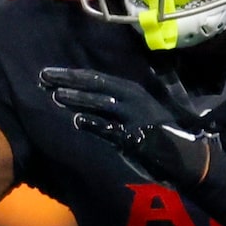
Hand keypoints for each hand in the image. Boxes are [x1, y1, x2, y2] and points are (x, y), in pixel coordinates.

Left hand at [40, 67, 214, 190]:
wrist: (182, 153)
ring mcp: (133, 116)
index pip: (95, 78)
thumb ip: (110, 105)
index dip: (70, 74)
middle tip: (44, 77)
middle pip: (94, 85)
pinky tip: (77, 121)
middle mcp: (131, 98)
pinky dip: (94, 124)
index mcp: (129, 90)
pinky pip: (110, 129)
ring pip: (100, 103)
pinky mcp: (134, 136)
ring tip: (55, 95)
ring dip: (77, 99)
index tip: (48, 72)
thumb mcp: (134, 110)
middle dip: (68, 80)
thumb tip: (78, 98)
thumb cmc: (154, 131)